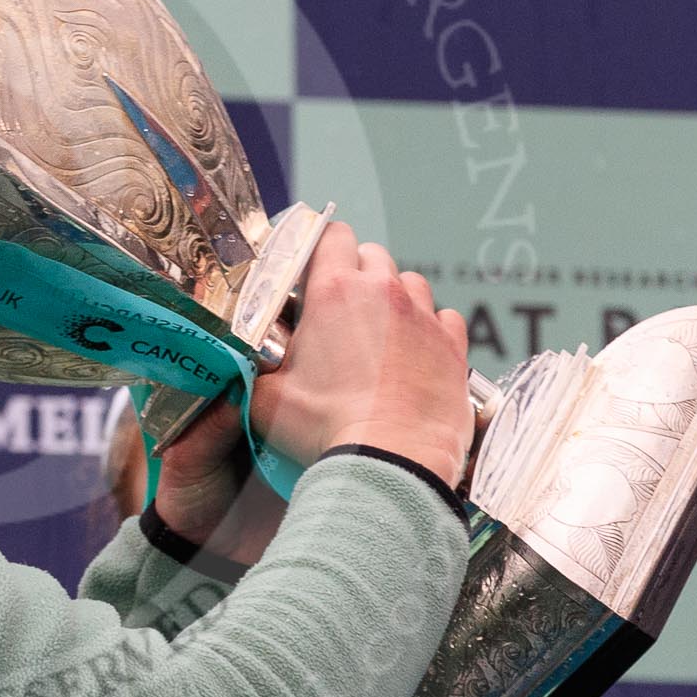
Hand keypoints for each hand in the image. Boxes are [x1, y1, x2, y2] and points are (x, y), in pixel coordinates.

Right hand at [248, 222, 472, 488]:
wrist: (393, 462)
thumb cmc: (329, 430)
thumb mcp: (266, 400)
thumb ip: (254, 372)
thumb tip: (242, 368)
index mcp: (333, 292)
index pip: (330, 235)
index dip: (320, 244)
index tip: (311, 263)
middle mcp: (383, 292)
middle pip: (372, 255)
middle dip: (356, 272)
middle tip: (339, 307)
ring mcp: (424, 317)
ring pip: (411, 282)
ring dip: (394, 297)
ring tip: (380, 330)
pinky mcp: (453, 346)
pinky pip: (445, 318)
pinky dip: (430, 328)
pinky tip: (417, 351)